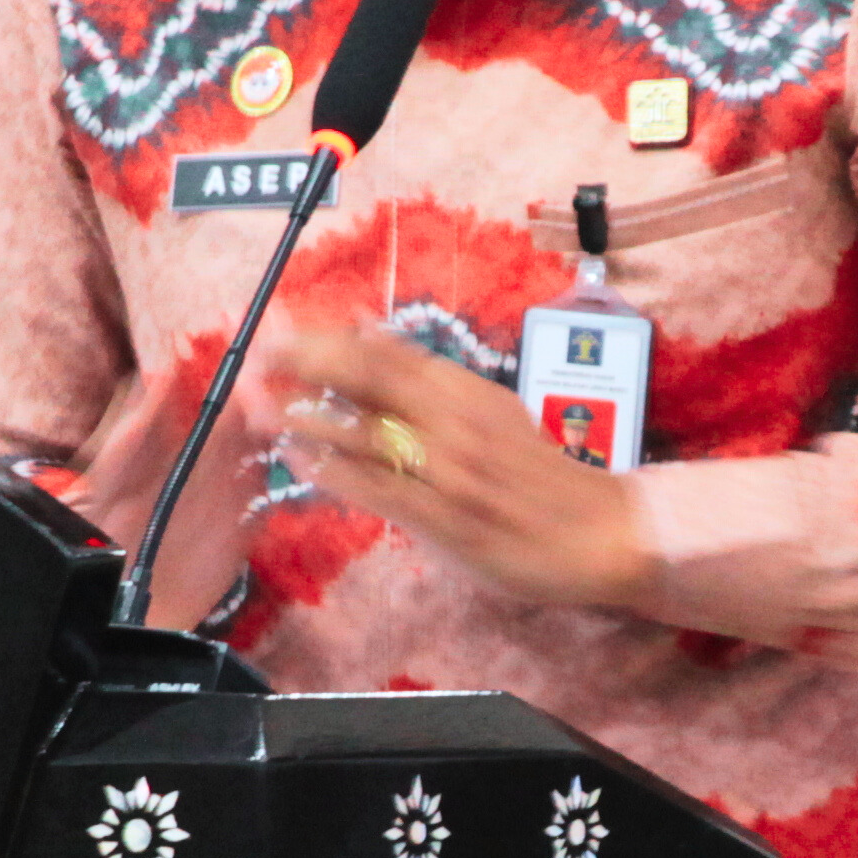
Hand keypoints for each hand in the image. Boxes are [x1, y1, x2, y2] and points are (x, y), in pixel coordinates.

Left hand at [264, 322, 658, 612]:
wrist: (600, 531)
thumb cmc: (537, 475)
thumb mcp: (489, 410)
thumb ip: (427, 381)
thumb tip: (365, 335)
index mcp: (466, 392)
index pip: (387, 354)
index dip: (328, 338)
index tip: (281, 326)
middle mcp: (457, 422)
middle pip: (373, 379)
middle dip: (310, 362)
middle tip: (257, 353)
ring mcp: (452, 471)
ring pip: (371, 434)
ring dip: (311, 417)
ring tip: (260, 404)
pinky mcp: (450, 520)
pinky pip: (386, 491)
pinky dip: (341, 474)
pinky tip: (303, 461)